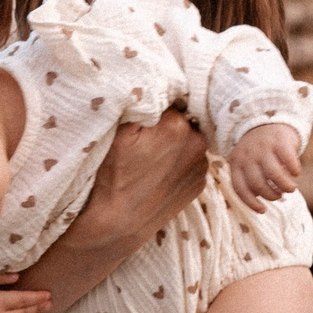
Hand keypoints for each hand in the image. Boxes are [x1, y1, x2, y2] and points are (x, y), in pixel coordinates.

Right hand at [70, 110, 209, 253]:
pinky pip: (190, 162)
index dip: (153, 109)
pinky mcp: (199, 184)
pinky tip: (158, 175)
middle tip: (143, 144)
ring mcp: (200, 166)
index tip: (140, 124)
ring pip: (187, 141)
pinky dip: (177, 163)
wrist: (116, 225)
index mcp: (177, 125)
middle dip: (165, 125)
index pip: (169, 100)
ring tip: (150, 162)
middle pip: (182, 119)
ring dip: (174, 144)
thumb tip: (157, 87)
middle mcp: (196, 143)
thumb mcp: (118, 132)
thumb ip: (142, 103)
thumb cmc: (111, 178)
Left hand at [228, 123, 302, 210]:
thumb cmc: (257, 149)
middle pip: (258, 184)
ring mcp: (264, 148)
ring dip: (285, 186)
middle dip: (271, 195)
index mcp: (236, 163)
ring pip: (274, 175)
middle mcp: (249, 156)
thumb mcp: (246, 161)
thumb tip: (262, 205)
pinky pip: (288, 161)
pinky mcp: (280, 141)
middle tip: (279, 196)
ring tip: (291, 189)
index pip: (240, 188)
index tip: (263, 210)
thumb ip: (250, 178)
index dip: (251, 203)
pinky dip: (294, 170)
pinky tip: (296, 173)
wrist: (267, 117)